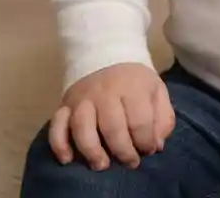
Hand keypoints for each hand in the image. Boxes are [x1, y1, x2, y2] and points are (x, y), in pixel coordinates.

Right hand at [48, 63, 175, 171]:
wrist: (106, 54)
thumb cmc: (134, 80)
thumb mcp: (156, 90)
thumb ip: (163, 117)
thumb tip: (157, 145)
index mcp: (132, 86)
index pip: (140, 120)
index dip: (146, 141)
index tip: (149, 149)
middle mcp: (105, 91)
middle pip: (112, 127)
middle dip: (122, 151)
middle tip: (130, 162)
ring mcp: (82, 98)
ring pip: (82, 127)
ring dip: (91, 150)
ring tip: (102, 164)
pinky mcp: (65, 104)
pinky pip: (57, 125)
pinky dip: (59, 144)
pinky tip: (68, 159)